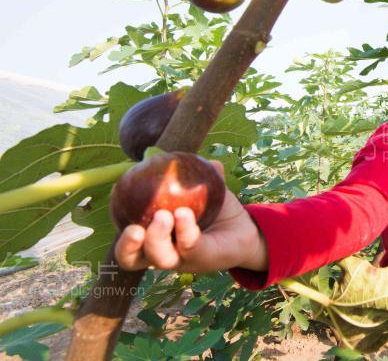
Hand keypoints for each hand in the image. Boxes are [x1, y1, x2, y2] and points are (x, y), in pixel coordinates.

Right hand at [114, 160, 267, 273]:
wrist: (245, 229)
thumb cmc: (215, 210)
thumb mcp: (202, 189)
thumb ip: (191, 172)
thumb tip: (181, 154)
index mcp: (154, 240)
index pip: (126, 242)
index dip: (116, 226)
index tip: (116, 198)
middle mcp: (162, 254)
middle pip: (132, 260)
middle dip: (128, 245)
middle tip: (136, 227)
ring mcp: (182, 259)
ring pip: (159, 258)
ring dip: (157, 238)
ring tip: (164, 216)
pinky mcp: (203, 258)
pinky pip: (190, 246)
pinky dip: (185, 230)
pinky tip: (184, 214)